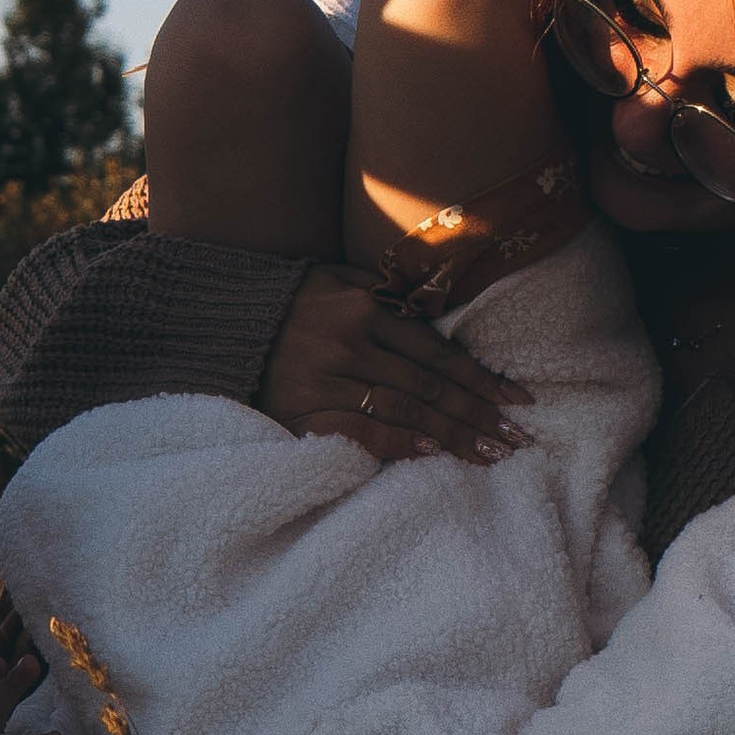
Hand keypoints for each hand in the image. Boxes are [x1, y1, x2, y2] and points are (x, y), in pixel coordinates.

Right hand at [255, 259, 533, 463]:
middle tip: (518, 439)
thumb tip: (438, 314)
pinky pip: (361, 432)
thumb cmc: (286, 303)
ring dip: (452, 435)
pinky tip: (430, 453)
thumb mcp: (336, 280)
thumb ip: (385, 296)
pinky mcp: (304, 413)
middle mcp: (351, 344)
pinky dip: (397, 444)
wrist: (217, 323)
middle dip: (479, 415)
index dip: (481, 379)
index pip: (438, 352)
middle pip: (431, 386)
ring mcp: (327, 380)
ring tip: (490, 455)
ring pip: (405, 412)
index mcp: (365, 309)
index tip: (517, 400)